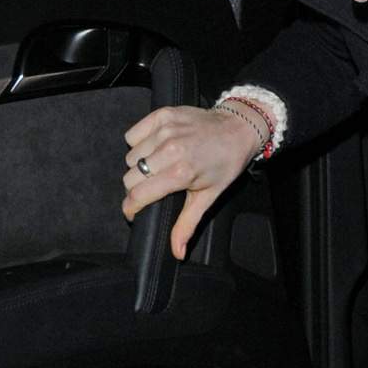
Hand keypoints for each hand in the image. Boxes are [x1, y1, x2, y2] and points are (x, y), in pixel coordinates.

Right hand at [122, 104, 260, 261]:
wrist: (237, 129)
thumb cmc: (224, 164)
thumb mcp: (207, 197)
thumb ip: (187, 224)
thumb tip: (177, 252)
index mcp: (180, 173)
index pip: (138, 194)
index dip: (131, 207)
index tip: (133, 211)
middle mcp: (170, 150)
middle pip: (130, 177)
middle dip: (136, 187)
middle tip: (153, 187)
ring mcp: (165, 130)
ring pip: (131, 156)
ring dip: (139, 165)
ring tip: (159, 165)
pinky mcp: (162, 115)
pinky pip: (133, 134)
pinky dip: (139, 142)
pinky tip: (155, 147)